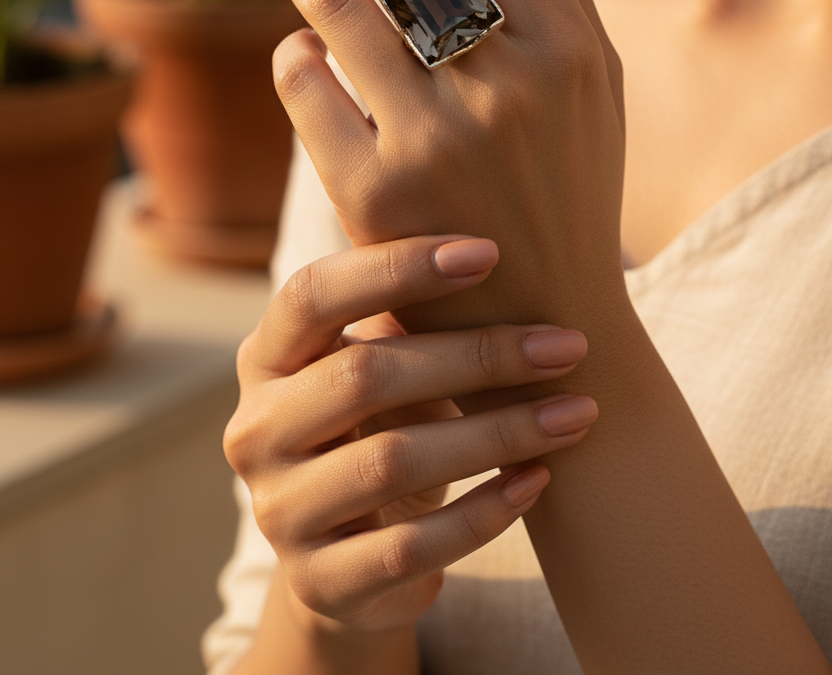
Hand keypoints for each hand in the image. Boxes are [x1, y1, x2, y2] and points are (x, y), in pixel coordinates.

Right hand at [225, 234, 597, 631]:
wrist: (353, 553)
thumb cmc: (381, 428)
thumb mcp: (383, 365)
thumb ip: (410, 317)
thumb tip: (500, 250)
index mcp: (267, 359)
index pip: (313, 295)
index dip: (396, 268)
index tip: (490, 253)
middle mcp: (256, 430)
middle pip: (363, 376)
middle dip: (476, 356)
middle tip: (566, 346)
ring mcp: (280, 512)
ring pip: (391, 462)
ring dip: (497, 434)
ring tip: (575, 414)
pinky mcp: (320, 582)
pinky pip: (411, 546)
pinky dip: (485, 511)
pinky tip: (539, 481)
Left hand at [272, 0, 627, 335]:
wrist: (545, 322)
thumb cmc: (564, 190)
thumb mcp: (592, 88)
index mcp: (571, 47)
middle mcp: (511, 85)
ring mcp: (439, 140)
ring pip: (340, 5)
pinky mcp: (375, 192)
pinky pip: (304, 80)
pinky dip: (292, 52)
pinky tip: (300, 51)